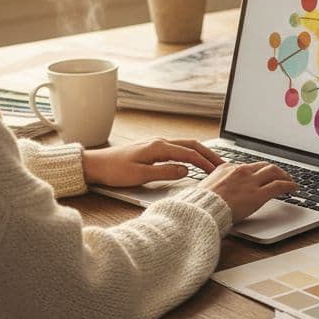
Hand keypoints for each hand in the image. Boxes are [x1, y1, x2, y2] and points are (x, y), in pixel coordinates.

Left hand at [82, 138, 223, 186]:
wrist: (95, 165)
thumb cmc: (114, 171)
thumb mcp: (140, 176)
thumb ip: (164, 172)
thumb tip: (185, 171)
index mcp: (158, 147)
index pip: (189, 153)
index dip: (206, 163)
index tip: (218, 171)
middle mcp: (159, 142)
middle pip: (191, 145)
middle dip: (209, 154)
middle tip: (224, 165)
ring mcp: (156, 144)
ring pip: (185, 145)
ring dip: (201, 152)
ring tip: (213, 162)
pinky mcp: (152, 149)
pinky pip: (178, 148)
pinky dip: (191, 152)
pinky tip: (194, 160)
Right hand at [200, 162, 296, 220]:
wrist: (202, 210)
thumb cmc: (200, 204)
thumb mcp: (205, 188)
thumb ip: (216, 186)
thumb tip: (218, 191)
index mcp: (226, 168)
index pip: (247, 166)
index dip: (257, 171)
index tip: (261, 175)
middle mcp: (241, 171)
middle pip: (263, 166)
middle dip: (273, 170)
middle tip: (279, 175)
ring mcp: (251, 182)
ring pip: (273, 172)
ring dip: (283, 175)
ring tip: (289, 180)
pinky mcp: (258, 194)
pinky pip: (279, 185)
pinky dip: (289, 185)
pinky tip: (293, 188)